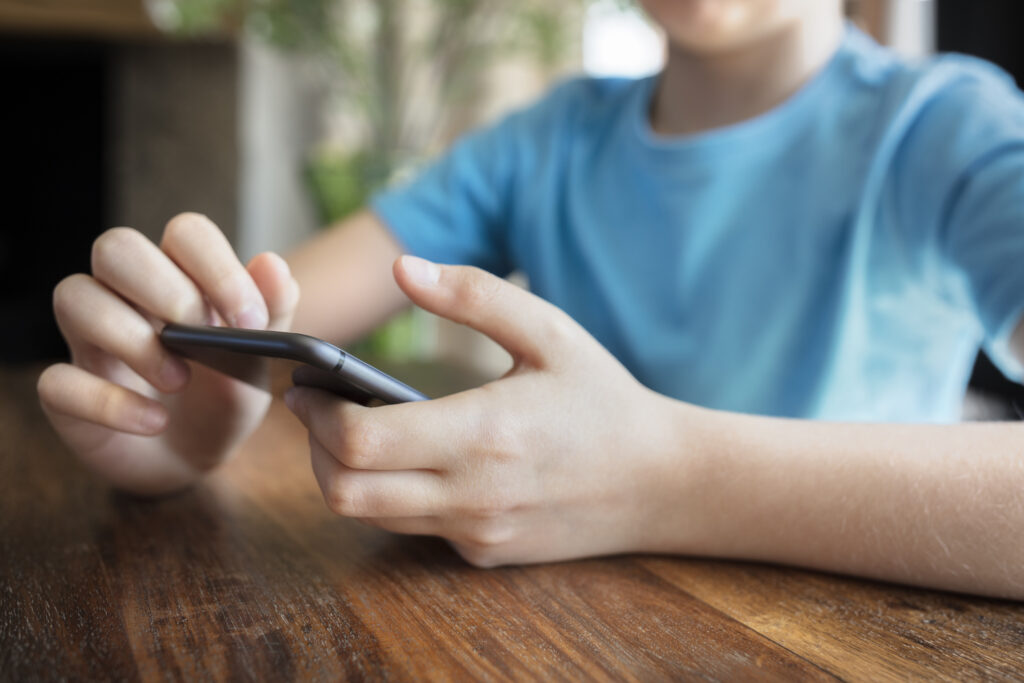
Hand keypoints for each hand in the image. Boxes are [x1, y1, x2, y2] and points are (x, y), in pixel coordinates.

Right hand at [37, 213, 299, 494]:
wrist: (199, 458)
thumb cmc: (224, 394)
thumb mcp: (259, 359)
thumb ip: (272, 312)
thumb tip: (271, 264)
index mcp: (179, 276)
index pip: (185, 233)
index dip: (216, 266)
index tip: (250, 319)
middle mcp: (126, 296)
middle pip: (116, 247)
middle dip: (165, 289)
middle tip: (204, 337)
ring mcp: (89, 340)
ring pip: (75, 297)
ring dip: (133, 340)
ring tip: (178, 380)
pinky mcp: (66, 392)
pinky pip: (57, 380)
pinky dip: (109, 403)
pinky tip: (153, 422)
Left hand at [286, 255, 686, 566]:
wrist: (661, 481)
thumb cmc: (603, 398)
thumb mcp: (550, 331)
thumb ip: (474, 295)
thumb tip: (404, 268)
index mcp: (483, 433)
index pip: (360, 441)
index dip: (317, 413)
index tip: (306, 385)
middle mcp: (472, 494)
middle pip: (345, 493)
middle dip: (315, 450)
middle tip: (317, 410)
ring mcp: (477, 532)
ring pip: (370, 516)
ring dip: (346, 475)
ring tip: (356, 430)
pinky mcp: (484, 552)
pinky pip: (414, 529)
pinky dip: (394, 496)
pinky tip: (416, 460)